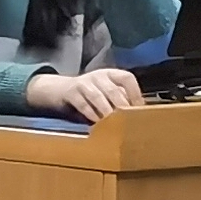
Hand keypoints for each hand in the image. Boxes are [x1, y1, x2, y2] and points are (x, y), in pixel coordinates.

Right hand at [27, 67, 144, 121]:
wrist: (60, 90)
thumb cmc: (90, 95)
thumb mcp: (106, 92)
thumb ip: (121, 99)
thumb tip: (140, 114)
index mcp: (111, 74)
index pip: (127, 78)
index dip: (135, 93)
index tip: (140, 109)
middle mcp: (98, 76)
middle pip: (113, 90)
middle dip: (121, 107)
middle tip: (128, 121)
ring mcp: (84, 83)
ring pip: (98, 97)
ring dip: (106, 112)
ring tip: (113, 124)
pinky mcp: (71, 92)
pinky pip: (83, 104)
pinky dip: (91, 115)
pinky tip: (97, 123)